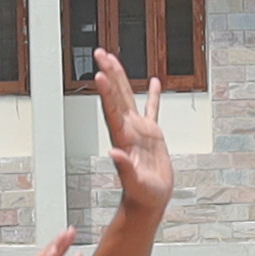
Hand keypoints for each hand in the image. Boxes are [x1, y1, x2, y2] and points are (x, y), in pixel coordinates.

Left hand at [89, 50, 177, 218]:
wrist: (148, 202)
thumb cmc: (141, 196)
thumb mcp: (134, 184)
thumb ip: (124, 168)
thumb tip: (114, 152)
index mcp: (123, 139)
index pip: (112, 110)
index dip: (106, 92)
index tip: (100, 73)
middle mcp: (128, 130)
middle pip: (116, 96)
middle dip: (109, 73)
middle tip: (100, 53)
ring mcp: (140, 130)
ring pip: (129, 97)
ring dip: (122, 78)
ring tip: (115, 58)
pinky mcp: (152, 135)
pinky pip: (153, 110)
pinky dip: (153, 96)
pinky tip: (154, 83)